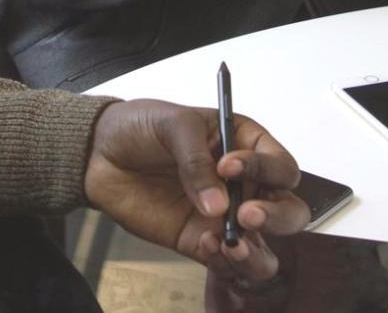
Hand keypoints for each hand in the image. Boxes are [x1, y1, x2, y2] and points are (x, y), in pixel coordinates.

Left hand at [83, 100, 309, 285]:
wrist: (99, 152)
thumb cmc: (142, 126)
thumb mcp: (172, 125)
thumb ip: (196, 160)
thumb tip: (217, 205)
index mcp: (245, 144)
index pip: (280, 164)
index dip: (264, 168)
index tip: (228, 166)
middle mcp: (243, 184)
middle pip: (288, 209)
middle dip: (276, 216)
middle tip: (246, 214)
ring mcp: (224, 216)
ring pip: (264, 246)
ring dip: (256, 250)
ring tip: (231, 242)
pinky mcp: (200, 240)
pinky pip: (226, 261)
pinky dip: (224, 262)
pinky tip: (207, 245)